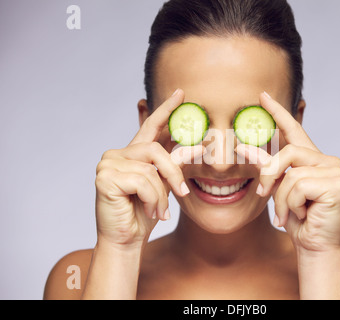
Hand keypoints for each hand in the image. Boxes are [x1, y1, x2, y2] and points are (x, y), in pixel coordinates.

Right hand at [94, 89, 203, 248]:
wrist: (126, 240)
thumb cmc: (145, 213)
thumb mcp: (164, 185)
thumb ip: (174, 164)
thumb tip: (200, 144)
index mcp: (133, 154)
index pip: (151, 126)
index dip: (166, 109)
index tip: (181, 93)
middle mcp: (118, 154)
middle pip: (156, 149)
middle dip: (173, 172)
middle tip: (183, 192)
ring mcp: (108, 163)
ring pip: (151, 168)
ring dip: (162, 194)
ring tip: (159, 210)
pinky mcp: (104, 177)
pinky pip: (142, 181)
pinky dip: (152, 199)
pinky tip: (147, 211)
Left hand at [236, 92, 339, 252]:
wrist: (314, 247)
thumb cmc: (297, 219)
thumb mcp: (277, 190)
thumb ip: (266, 167)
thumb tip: (243, 146)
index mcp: (312, 160)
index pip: (294, 130)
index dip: (278, 112)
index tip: (262, 96)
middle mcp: (327, 161)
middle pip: (288, 152)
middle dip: (270, 175)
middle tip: (262, 194)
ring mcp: (335, 171)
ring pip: (291, 173)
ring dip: (281, 198)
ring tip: (287, 214)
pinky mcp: (337, 184)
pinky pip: (298, 185)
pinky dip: (291, 204)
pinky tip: (301, 215)